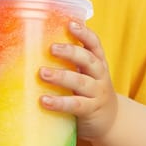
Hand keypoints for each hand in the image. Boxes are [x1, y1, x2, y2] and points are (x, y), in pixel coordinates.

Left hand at [39, 22, 117, 140]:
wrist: (110, 121)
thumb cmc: (88, 91)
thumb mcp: (85, 73)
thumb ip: (70, 61)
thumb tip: (35, 43)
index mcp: (97, 62)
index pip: (94, 44)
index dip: (84, 33)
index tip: (70, 24)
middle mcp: (100, 75)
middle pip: (88, 60)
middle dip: (70, 52)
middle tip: (51, 48)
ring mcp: (97, 92)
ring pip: (80, 82)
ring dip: (61, 76)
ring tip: (42, 73)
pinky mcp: (91, 110)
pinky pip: (76, 105)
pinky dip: (60, 102)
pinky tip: (44, 100)